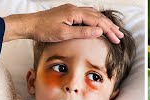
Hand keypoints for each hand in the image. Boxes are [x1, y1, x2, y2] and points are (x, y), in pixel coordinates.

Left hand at [3, 4, 122, 43]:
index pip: (97, 21)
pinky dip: (96, 20)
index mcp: (75, 13)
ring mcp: (72, 10)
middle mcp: (75, 9)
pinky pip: (87, 15)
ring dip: (104, 23)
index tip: (116, 39)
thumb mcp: (64, 34)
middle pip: (98, 16)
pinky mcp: (69, 14)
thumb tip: (100, 31)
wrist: (30, 25)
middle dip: (110, 27)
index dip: (109, 30)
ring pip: (93, 15)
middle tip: (120, 36)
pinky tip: (99, 24)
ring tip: (114, 30)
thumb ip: (83, 32)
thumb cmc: (44, 30)